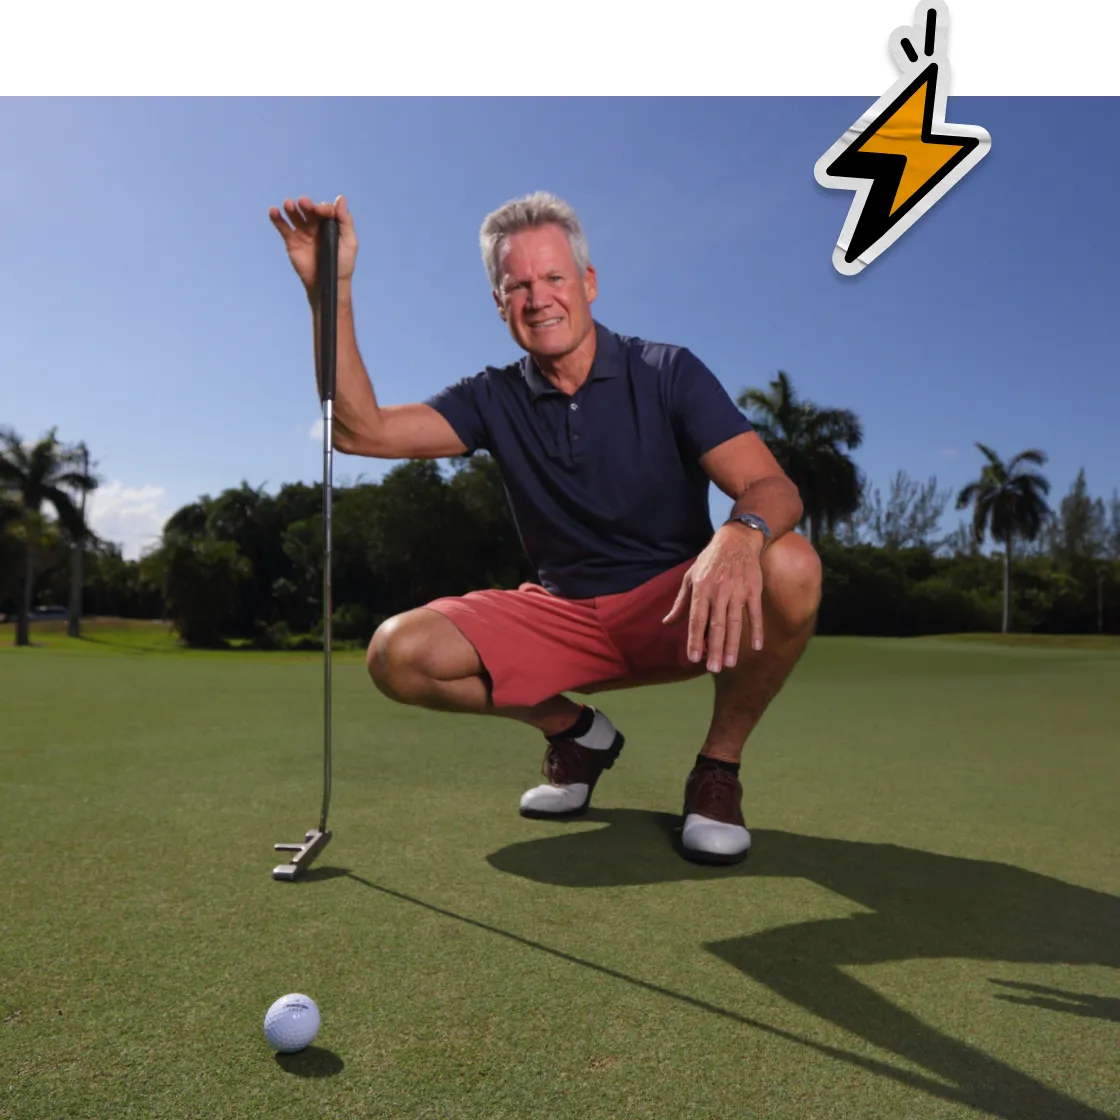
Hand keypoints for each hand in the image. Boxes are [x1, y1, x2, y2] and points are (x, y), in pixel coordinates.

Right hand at [269, 195, 357, 292]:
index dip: (323, 208)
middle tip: (303, 203)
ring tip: (288, 204)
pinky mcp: (292, 241)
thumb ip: (345, 221)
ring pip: (295, 216)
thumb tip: (340, 199)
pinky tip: (273, 211)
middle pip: (308, 210)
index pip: (324, 209)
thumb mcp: (349, 242)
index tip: (322, 211)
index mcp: (329, 224)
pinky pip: (283, 227)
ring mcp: (302, 232)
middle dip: (306, 205)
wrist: (329, 283)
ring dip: (291, 208)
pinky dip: (277, 218)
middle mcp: (315, 225)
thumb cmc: (343, 263)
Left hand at [662, 526, 764, 670]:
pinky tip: (756, 647)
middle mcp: (719, 591)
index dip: (694, 639)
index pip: (697, 619)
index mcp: (701, 589)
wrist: (737, 540)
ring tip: (730, 664)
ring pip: (735, 623)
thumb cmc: (709, 561)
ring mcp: (738, 591)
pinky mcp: (754, 590)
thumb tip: (667, 623)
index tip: (693, 658)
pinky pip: (755, 614)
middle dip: (714, 649)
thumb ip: (680, 603)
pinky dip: (757, 630)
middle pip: (716, 625)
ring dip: (733, 645)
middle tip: (713, 669)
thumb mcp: (690, 577)